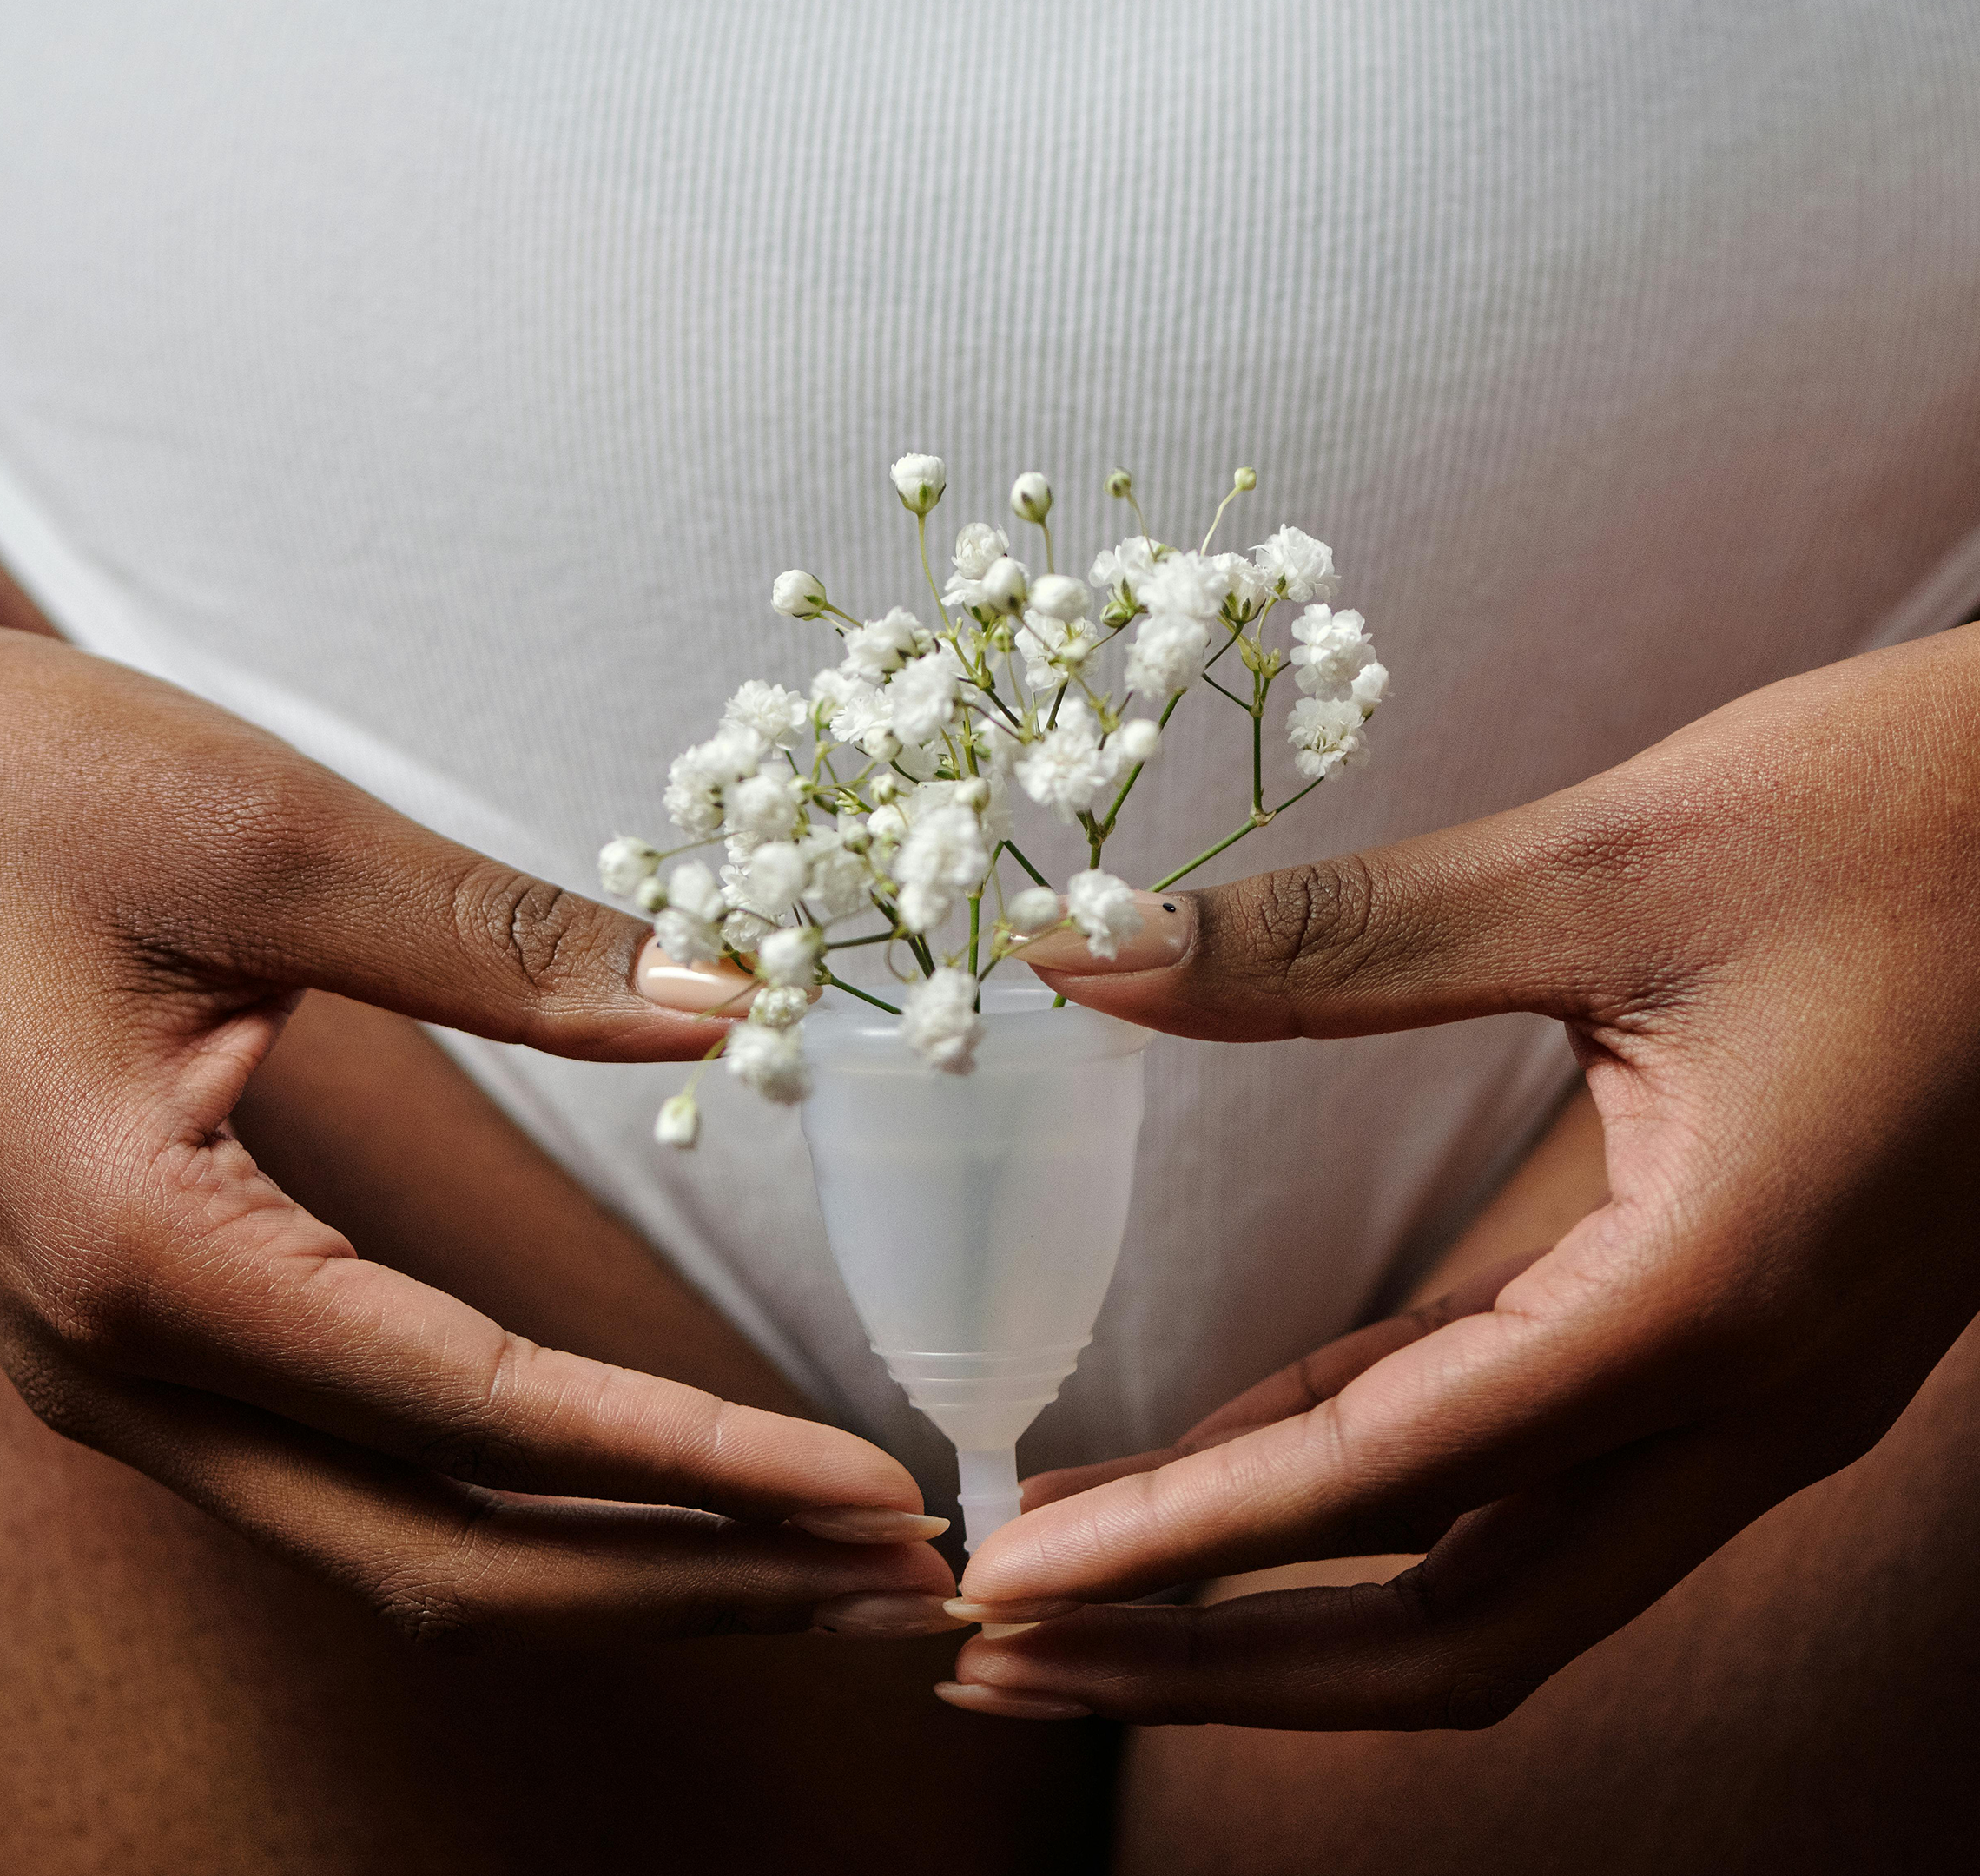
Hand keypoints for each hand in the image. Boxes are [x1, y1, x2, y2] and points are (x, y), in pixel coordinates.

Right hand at [0, 632, 956, 1643]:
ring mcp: (132, 1378)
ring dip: (629, 1567)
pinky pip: (371, 1481)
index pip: (485, 1414)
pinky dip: (538, 1509)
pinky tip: (657, 1496)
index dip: (697, 1463)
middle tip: (896, 1583)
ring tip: (816, 1564)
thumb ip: (503, 946)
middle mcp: (122, 1366)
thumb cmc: (22, 791)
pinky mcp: (166, 1343)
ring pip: (411, 1546)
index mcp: (145, 1253)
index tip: (865, 1490)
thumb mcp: (271, 841)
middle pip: (455, 1552)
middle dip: (695, 1575)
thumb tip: (720, 1009)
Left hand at [940, 625, 1979, 1725]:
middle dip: (1216, 1657)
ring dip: (1283, 1586)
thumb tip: (1091, 956)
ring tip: (1082, 1566)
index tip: (1000, 1583)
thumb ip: (1338, 936)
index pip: (1383, 1485)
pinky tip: (1230, 1451)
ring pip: (1494, 1572)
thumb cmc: (1910, 818)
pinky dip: (1369, 1476)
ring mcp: (1755, 1383)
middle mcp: (1747, 1396)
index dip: (1171, 1547)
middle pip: (1451, 1628)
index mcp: (1711, 1302)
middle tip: (1010, 1646)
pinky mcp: (1735, 1327)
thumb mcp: (1609, 863)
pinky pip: (1528, 1455)